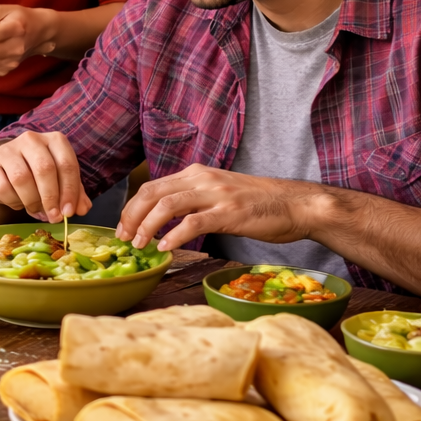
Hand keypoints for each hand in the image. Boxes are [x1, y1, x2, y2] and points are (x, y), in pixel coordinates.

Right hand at [0, 131, 90, 221]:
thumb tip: (82, 208)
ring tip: (35, 210)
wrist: (4, 174)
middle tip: (54, 217)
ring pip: (22, 179)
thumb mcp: (59, 182)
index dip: (69, 191)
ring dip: (32, 201)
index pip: (66, 163)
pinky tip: (17, 202)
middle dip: (51, 198)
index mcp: (54, 140)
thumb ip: (74, 194)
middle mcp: (31, 139)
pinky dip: (13, 202)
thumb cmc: (37, 177)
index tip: (69, 212)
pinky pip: (3, 188)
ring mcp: (7, 150)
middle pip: (44, 168)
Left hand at [116, 165, 320, 251]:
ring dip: (147, 226)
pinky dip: (174, 235)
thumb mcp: (219, 193)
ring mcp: (216, 194)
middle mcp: (202, 179)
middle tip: (124, 238)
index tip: (123, 228)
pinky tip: (166, 247)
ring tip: (140, 244)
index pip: (152, 187)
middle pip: (152, 193)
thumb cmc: (259, 204)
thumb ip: (193, 200)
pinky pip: (194, 222)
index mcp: (196, 173)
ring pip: (168, 205)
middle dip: (131, 217)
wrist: (297, 204)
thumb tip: (164, 220)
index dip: (132, 207)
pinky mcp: (230, 212)